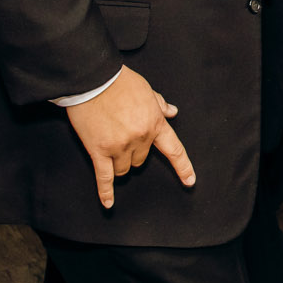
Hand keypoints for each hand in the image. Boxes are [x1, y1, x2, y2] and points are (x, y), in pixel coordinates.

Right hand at [62, 66, 193, 209]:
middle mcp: (140, 138)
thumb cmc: (119, 82)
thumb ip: (160, 104)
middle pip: (141, 160)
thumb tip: (173, 112)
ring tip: (109, 142)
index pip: (174, 150)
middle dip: (134, 152)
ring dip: (119, 162)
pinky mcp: (99, 151)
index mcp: (155, 123)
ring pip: (125, 168)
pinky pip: (104, 177)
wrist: (92, 80)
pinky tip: (109, 203)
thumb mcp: (147, 90)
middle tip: (122, 134)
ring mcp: (120, 146)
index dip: (183, 167)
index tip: (189, 181)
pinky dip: (106, 192)